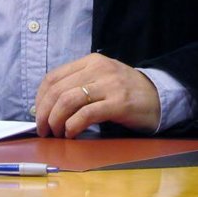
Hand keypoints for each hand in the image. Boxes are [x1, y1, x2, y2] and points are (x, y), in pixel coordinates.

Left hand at [34, 53, 160, 137]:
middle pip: (57, 90)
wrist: (159, 97)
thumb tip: (46, 107)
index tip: (38, 115)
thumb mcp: (101, 80)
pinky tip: (71, 134)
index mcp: (90, 62)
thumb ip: (78, 86)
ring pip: (68, 101)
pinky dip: (73, 126)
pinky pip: (87, 114)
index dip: (40, 99)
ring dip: (56, 121)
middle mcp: (98, 69)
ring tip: (56, 134)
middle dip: (44, 113)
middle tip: (44, 130)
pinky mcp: (119, 103)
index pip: (53, 77)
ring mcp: (109, 85)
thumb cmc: (126, 92)